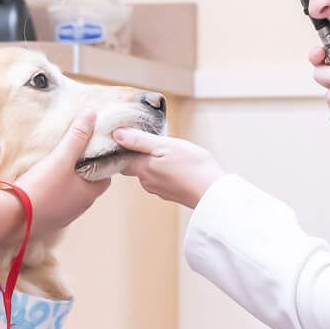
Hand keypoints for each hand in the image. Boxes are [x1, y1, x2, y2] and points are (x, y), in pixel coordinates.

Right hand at [14, 112, 111, 232]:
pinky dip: (52, 194)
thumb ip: (77, 135)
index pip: (106, 178)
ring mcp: (62, 217)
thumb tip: (91, 113)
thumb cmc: (42, 187)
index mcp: (89, 195)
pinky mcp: (46, 221)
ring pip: (70, 196)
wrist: (12, 217)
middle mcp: (79, 209)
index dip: (101, 163)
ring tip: (55, 167)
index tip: (92, 150)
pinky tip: (39, 184)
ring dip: (66, 184)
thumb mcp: (61, 157)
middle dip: (83, 172)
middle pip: (88, 187)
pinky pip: (54, 205)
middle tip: (72, 155)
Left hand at [108, 128, 223, 208]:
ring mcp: (158, 189)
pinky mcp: (170, 193)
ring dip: (154, 161)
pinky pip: (161, 179)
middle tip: (151, 139)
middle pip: (134, 165)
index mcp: (142, 168)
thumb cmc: (192, 166)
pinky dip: (164, 171)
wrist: (213, 192)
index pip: (120, 158)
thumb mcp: (166, 145)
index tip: (128, 136)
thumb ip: (139, 140)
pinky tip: (177, 165)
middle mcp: (146, 182)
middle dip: (139, 153)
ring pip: (148, 171)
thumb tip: (116, 134)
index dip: (122, 147)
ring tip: (167, 151)